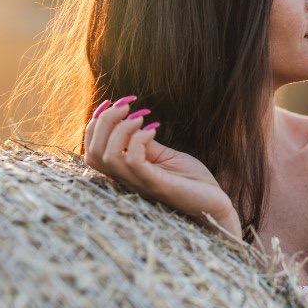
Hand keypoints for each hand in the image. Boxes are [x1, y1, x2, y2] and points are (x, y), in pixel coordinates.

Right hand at [83, 97, 242, 240]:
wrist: (215, 205)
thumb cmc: (191, 182)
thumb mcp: (164, 156)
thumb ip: (145, 144)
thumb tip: (132, 121)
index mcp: (125, 172)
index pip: (92, 150)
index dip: (96, 123)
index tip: (115, 102)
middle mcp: (127, 180)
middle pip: (93, 152)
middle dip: (104, 121)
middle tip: (127, 104)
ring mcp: (140, 184)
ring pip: (108, 156)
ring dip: (120, 128)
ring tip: (140, 116)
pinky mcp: (157, 185)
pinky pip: (133, 162)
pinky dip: (138, 140)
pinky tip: (154, 129)